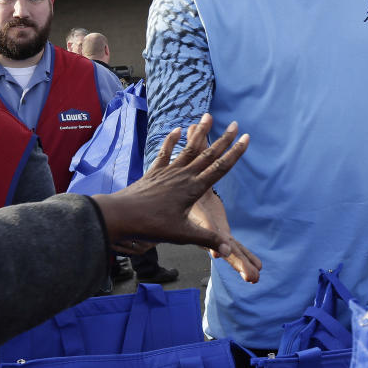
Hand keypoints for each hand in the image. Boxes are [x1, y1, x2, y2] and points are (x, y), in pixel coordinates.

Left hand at [92, 114, 256, 281]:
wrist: (121, 215)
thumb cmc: (152, 225)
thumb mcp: (182, 235)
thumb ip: (207, 239)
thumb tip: (228, 251)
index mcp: (193, 189)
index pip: (220, 168)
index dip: (235, 154)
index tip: (246, 139)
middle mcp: (183, 175)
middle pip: (208, 154)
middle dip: (224, 139)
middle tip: (237, 124)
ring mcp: (168, 171)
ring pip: (188, 149)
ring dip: (200, 133)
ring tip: (209, 116)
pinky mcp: (154, 172)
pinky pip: (165, 152)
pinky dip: (172, 140)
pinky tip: (178, 129)